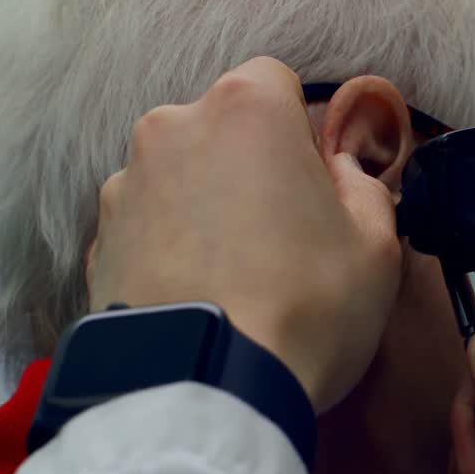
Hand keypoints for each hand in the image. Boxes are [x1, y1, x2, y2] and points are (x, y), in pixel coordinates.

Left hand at [87, 57, 401, 413]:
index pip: (274, 83)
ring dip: (204, 211)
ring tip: (235, 281)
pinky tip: (199, 301)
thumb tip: (340, 173)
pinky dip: (168, 253)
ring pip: (179, 179)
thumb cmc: (304, 308)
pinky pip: (146, 230)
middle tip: (282, 241)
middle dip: (249, 170)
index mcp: (246, 108)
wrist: (204, 390)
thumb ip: (363, 186)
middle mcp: (172, 128)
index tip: (315, 188)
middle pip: (221, 131)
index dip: (300, 135)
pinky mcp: (96, 242)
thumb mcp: (378, 245)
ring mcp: (124, 186)